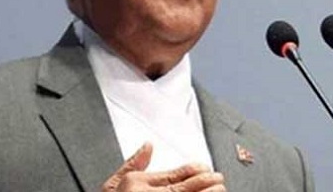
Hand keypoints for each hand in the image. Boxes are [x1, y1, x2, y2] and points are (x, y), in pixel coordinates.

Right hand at [101, 142, 225, 191]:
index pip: (174, 175)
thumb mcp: (111, 187)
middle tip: (220, 179)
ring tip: (221, 191)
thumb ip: (132, 165)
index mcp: (137, 185)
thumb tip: (149, 145)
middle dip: (207, 182)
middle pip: (186, 188)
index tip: (206, 168)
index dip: (193, 171)